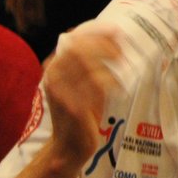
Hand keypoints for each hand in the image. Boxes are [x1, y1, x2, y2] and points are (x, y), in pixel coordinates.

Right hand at [42, 25, 124, 164]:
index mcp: (54, 68)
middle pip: (78, 50)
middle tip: (122, 52)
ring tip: (123, 67)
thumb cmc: (79, 111)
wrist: (68, 146)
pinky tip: (120, 88)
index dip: (96, 33)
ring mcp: (62, 93)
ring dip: (109, 64)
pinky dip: (111, 83)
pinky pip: (95, 87)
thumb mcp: (80, 84)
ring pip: (87, 66)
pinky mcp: (74, 108)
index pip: (73, 41)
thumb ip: (89, 64)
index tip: (116, 30)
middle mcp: (54, 78)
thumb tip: (115, 40)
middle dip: (103, 46)